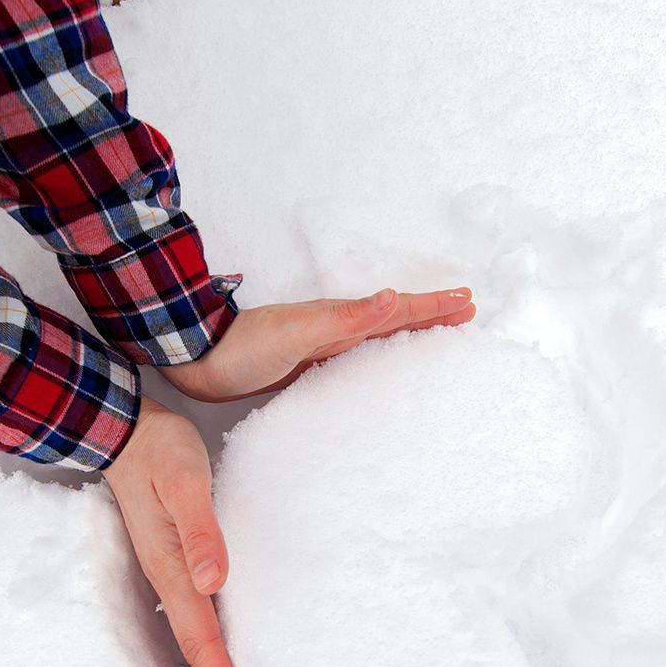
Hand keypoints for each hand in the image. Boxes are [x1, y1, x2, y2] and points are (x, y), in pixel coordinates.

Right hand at [102, 398, 246, 666]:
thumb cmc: (159, 452)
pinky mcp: (172, 559)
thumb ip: (201, 530)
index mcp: (172, 569)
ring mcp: (167, 571)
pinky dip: (209, 640)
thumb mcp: (185, 482)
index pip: (201, 638)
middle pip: (197, 647)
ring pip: (194, 634)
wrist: (125, 431)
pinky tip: (220, 647)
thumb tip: (214, 579)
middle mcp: (168, 579)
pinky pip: (193, 613)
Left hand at [162, 287, 475, 402]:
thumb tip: (390, 298)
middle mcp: (335, 330)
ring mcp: (321, 348)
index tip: (467, 302)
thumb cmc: (243, 348)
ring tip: (437, 334)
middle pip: (394, 320)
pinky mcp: (306, 368)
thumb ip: (342, 318)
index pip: (397, 311)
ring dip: (410, 334)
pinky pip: (357, 360)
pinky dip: (379, 358)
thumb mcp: (295, 332)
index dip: (432, 308)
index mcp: (339, 320)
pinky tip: (380, 368)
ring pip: (378, 339)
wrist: (198, 358)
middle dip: (431, 315)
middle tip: (467, 311)